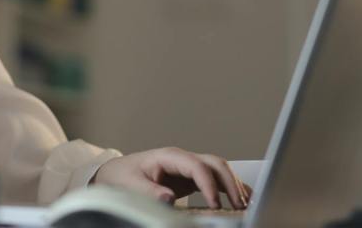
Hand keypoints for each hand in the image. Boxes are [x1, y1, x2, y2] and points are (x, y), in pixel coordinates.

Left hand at [92, 147, 251, 208]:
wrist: (117, 173)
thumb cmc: (123, 176)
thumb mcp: (131, 185)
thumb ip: (149, 191)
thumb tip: (168, 198)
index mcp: (169, 156)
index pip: (197, 167)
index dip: (209, 185)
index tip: (216, 205)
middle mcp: (183, 159)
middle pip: (215, 164)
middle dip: (230, 183)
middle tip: (239, 205)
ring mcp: (189, 167)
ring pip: (219, 170)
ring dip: (234, 185)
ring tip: (244, 205)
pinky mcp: (191, 178)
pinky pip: (216, 179)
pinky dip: (230, 188)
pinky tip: (241, 199)